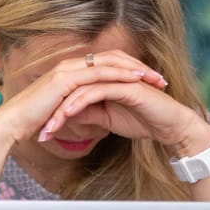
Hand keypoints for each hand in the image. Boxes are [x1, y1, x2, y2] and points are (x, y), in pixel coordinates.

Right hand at [0, 49, 167, 145]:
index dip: (128, 69)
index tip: (148, 80)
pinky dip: (120, 75)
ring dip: (134, 69)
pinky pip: (99, 74)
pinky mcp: (65, 80)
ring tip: (155, 77)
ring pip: (108, 63)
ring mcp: (67, 70)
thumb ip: (76, 106)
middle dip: (138, 65)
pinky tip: (136, 79)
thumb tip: (91, 113)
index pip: (104, 63)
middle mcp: (69, 65)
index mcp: (68, 71)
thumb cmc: (32, 121)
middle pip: (111, 57)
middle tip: (159, 77)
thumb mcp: (60, 110)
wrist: (11, 124)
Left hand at [40, 75, 209, 152]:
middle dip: (52, 112)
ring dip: (61, 110)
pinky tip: (68, 114)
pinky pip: (96, 91)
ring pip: (79, 90)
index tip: (41, 132)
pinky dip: (80, 102)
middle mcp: (106, 77)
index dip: (54, 112)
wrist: (169, 127)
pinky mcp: (126, 85)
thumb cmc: (141, 121)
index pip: (69, 94)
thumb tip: (65, 115)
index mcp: (100, 82)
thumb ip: (87, 113)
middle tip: (39, 132)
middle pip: (70, 90)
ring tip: (49, 128)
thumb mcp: (106, 120)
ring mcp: (116, 78)